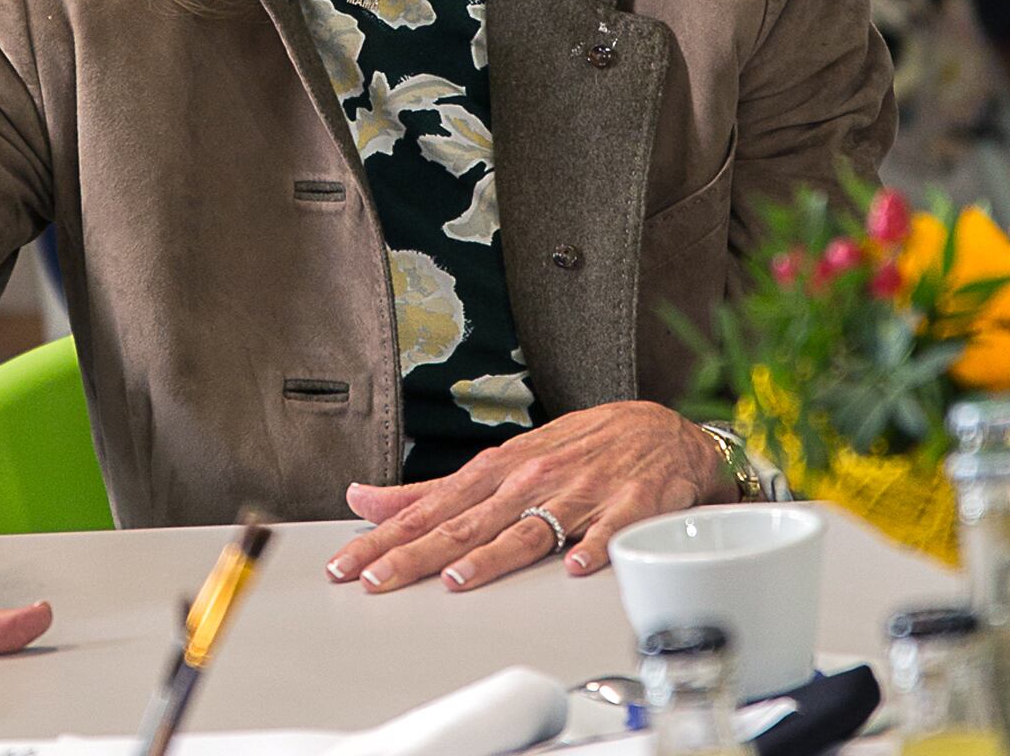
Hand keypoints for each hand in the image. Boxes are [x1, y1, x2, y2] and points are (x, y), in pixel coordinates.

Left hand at [325, 401, 726, 594]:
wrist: (661, 430)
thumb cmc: (576, 449)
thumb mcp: (500, 463)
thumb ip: (431, 490)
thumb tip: (362, 498)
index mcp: (497, 472)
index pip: (429, 509)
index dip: (386, 536)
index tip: (348, 563)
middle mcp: (531, 480)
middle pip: (466, 524)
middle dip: (416, 553)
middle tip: (377, 579)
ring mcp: (580, 493)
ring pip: (529, 529)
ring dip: (494, 554)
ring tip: (459, 577)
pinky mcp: (629, 506)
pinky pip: (611, 531)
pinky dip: (595, 547)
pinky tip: (578, 566)